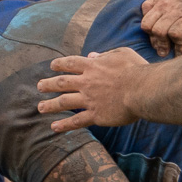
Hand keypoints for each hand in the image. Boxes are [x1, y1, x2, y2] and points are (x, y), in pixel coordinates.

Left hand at [36, 47, 150, 131]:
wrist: (142, 90)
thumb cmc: (137, 70)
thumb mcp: (122, 53)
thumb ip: (105, 54)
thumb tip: (92, 55)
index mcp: (93, 67)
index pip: (71, 63)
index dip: (60, 64)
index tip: (52, 66)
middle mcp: (87, 83)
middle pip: (62, 82)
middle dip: (48, 84)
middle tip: (39, 87)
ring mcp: (89, 100)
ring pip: (64, 102)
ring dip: (50, 105)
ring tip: (40, 108)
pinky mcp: (96, 115)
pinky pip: (77, 121)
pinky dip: (64, 125)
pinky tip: (54, 128)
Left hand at [141, 0, 181, 55]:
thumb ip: (152, 3)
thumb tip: (143, 16)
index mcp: (164, 3)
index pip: (147, 24)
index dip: (150, 36)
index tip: (157, 42)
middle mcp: (176, 9)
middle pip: (159, 31)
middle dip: (161, 45)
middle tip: (165, 52)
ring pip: (176, 35)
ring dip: (178, 48)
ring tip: (181, 52)